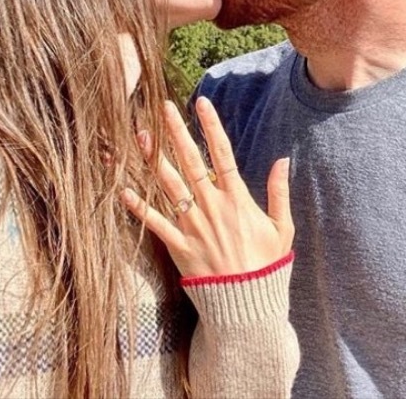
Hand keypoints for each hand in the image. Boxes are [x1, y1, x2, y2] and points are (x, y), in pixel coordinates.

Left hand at [121, 97, 292, 278]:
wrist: (247, 304)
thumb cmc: (267, 265)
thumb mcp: (282, 227)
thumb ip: (279, 191)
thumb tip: (282, 159)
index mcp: (237, 199)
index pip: (223, 153)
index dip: (211, 125)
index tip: (201, 102)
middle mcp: (211, 206)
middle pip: (190, 160)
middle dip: (175, 132)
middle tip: (162, 108)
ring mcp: (192, 225)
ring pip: (168, 185)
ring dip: (153, 158)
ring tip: (140, 135)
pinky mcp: (178, 246)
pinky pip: (154, 222)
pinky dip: (138, 206)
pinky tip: (123, 188)